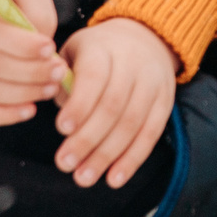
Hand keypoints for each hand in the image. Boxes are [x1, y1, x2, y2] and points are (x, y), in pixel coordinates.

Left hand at [54, 17, 178, 188]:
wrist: (146, 37)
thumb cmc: (98, 52)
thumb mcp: (75, 51)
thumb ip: (60, 76)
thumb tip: (51, 100)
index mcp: (104, 48)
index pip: (94, 75)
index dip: (80, 103)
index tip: (61, 129)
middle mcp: (133, 63)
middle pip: (112, 105)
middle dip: (87, 139)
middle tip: (64, 164)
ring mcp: (153, 83)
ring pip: (132, 123)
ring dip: (107, 155)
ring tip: (84, 177)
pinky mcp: (166, 101)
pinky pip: (151, 134)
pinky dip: (133, 159)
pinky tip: (114, 179)